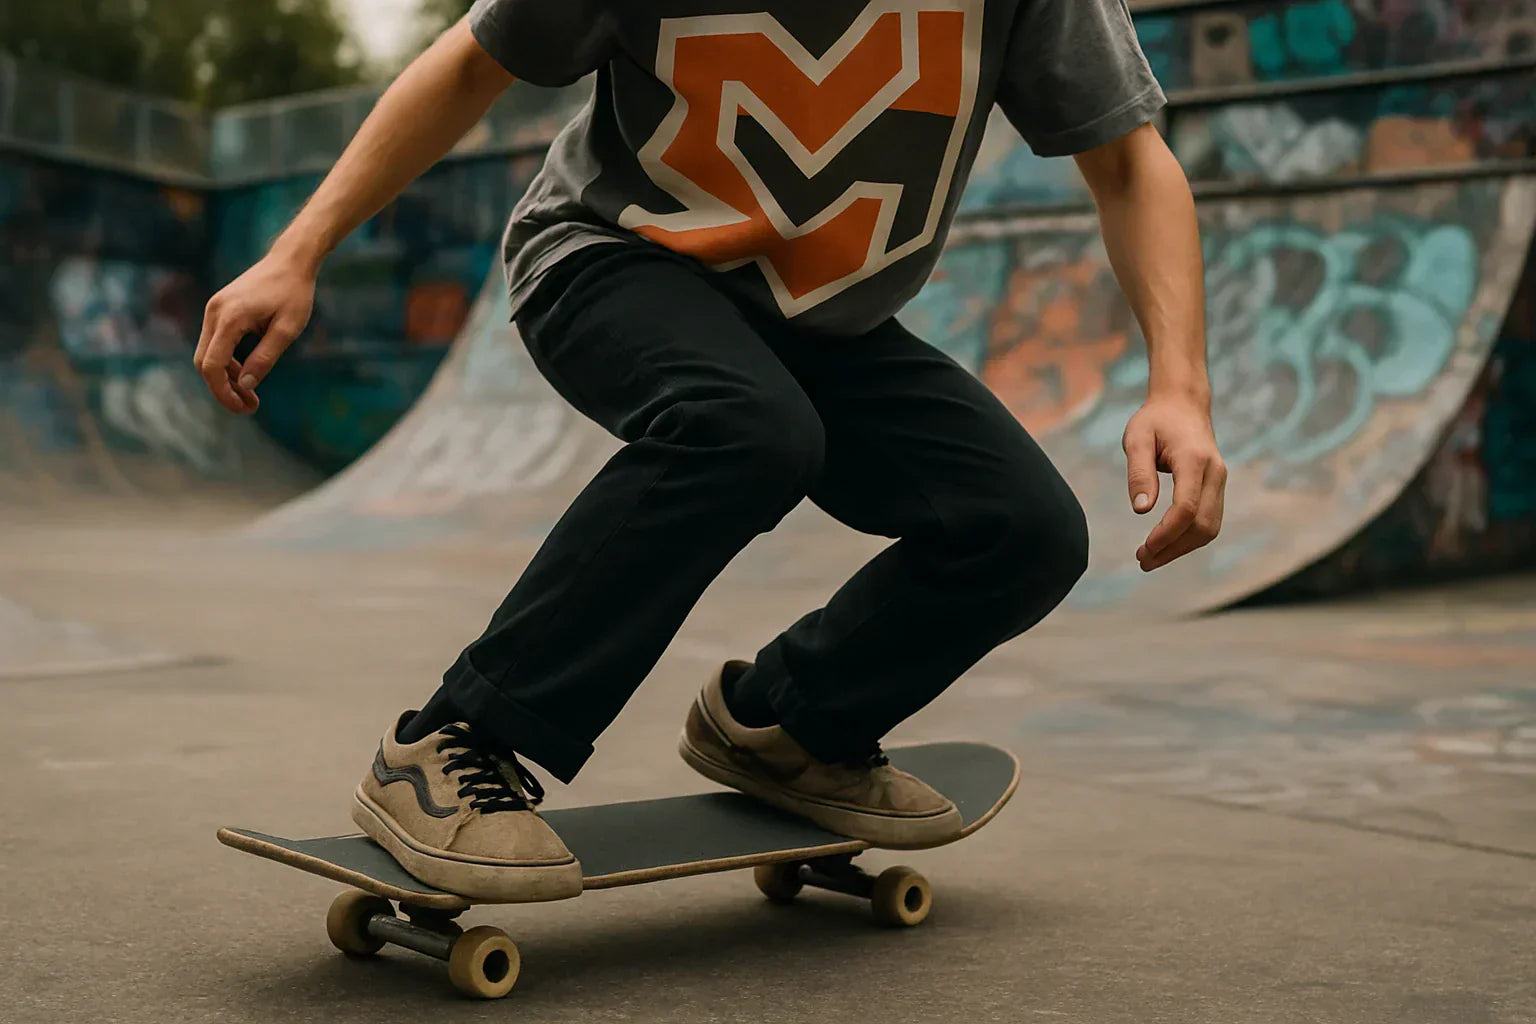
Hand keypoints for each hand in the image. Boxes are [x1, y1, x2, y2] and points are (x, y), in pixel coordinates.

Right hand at [194, 252, 316, 413]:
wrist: (290, 260)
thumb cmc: (294, 293)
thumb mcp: (287, 330)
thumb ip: (265, 358)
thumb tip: (245, 386)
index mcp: (230, 318)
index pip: (212, 365)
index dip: (223, 392)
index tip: (243, 408)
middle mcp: (215, 312)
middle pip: (204, 362)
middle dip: (222, 389)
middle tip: (249, 406)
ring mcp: (214, 309)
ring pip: (207, 354)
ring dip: (225, 378)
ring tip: (251, 396)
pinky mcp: (219, 309)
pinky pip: (215, 342)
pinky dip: (227, 362)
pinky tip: (247, 374)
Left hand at [1122, 394, 1226, 570]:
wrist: (1183, 404)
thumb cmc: (1155, 420)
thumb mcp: (1136, 439)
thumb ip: (1138, 473)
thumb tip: (1141, 509)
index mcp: (1194, 460)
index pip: (1187, 508)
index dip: (1166, 533)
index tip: (1144, 548)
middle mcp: (1214, 472)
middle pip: (1202, 525)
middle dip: (1173, 548)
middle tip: (1142, 560)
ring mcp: (1219, 480)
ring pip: (1209, 528)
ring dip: (1181, 548)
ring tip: (1150, 558)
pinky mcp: (1217, 487)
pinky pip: (1208, 520)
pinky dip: (1189, 538)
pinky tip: (1165, 544)